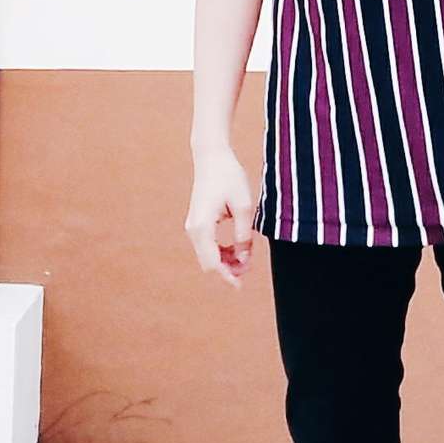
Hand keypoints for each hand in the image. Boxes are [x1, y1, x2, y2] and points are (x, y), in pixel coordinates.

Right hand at [185, 146, 261, 283]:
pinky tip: (237, 248)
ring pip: (208, 256)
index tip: (241, 286)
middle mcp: (193, 230)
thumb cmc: (229, 177)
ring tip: (247, 257)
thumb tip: (244, 260)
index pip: (213, 263)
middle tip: (250, 267)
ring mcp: (193, 227)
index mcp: (202, 227)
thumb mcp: (243, 206)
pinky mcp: (197, 223)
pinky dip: (221, 252)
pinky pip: (207, 246)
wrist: (211, 157)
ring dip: (226, 261)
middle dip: (228, 270)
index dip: (228, 276)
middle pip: (208, 263)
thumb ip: (244, 235)